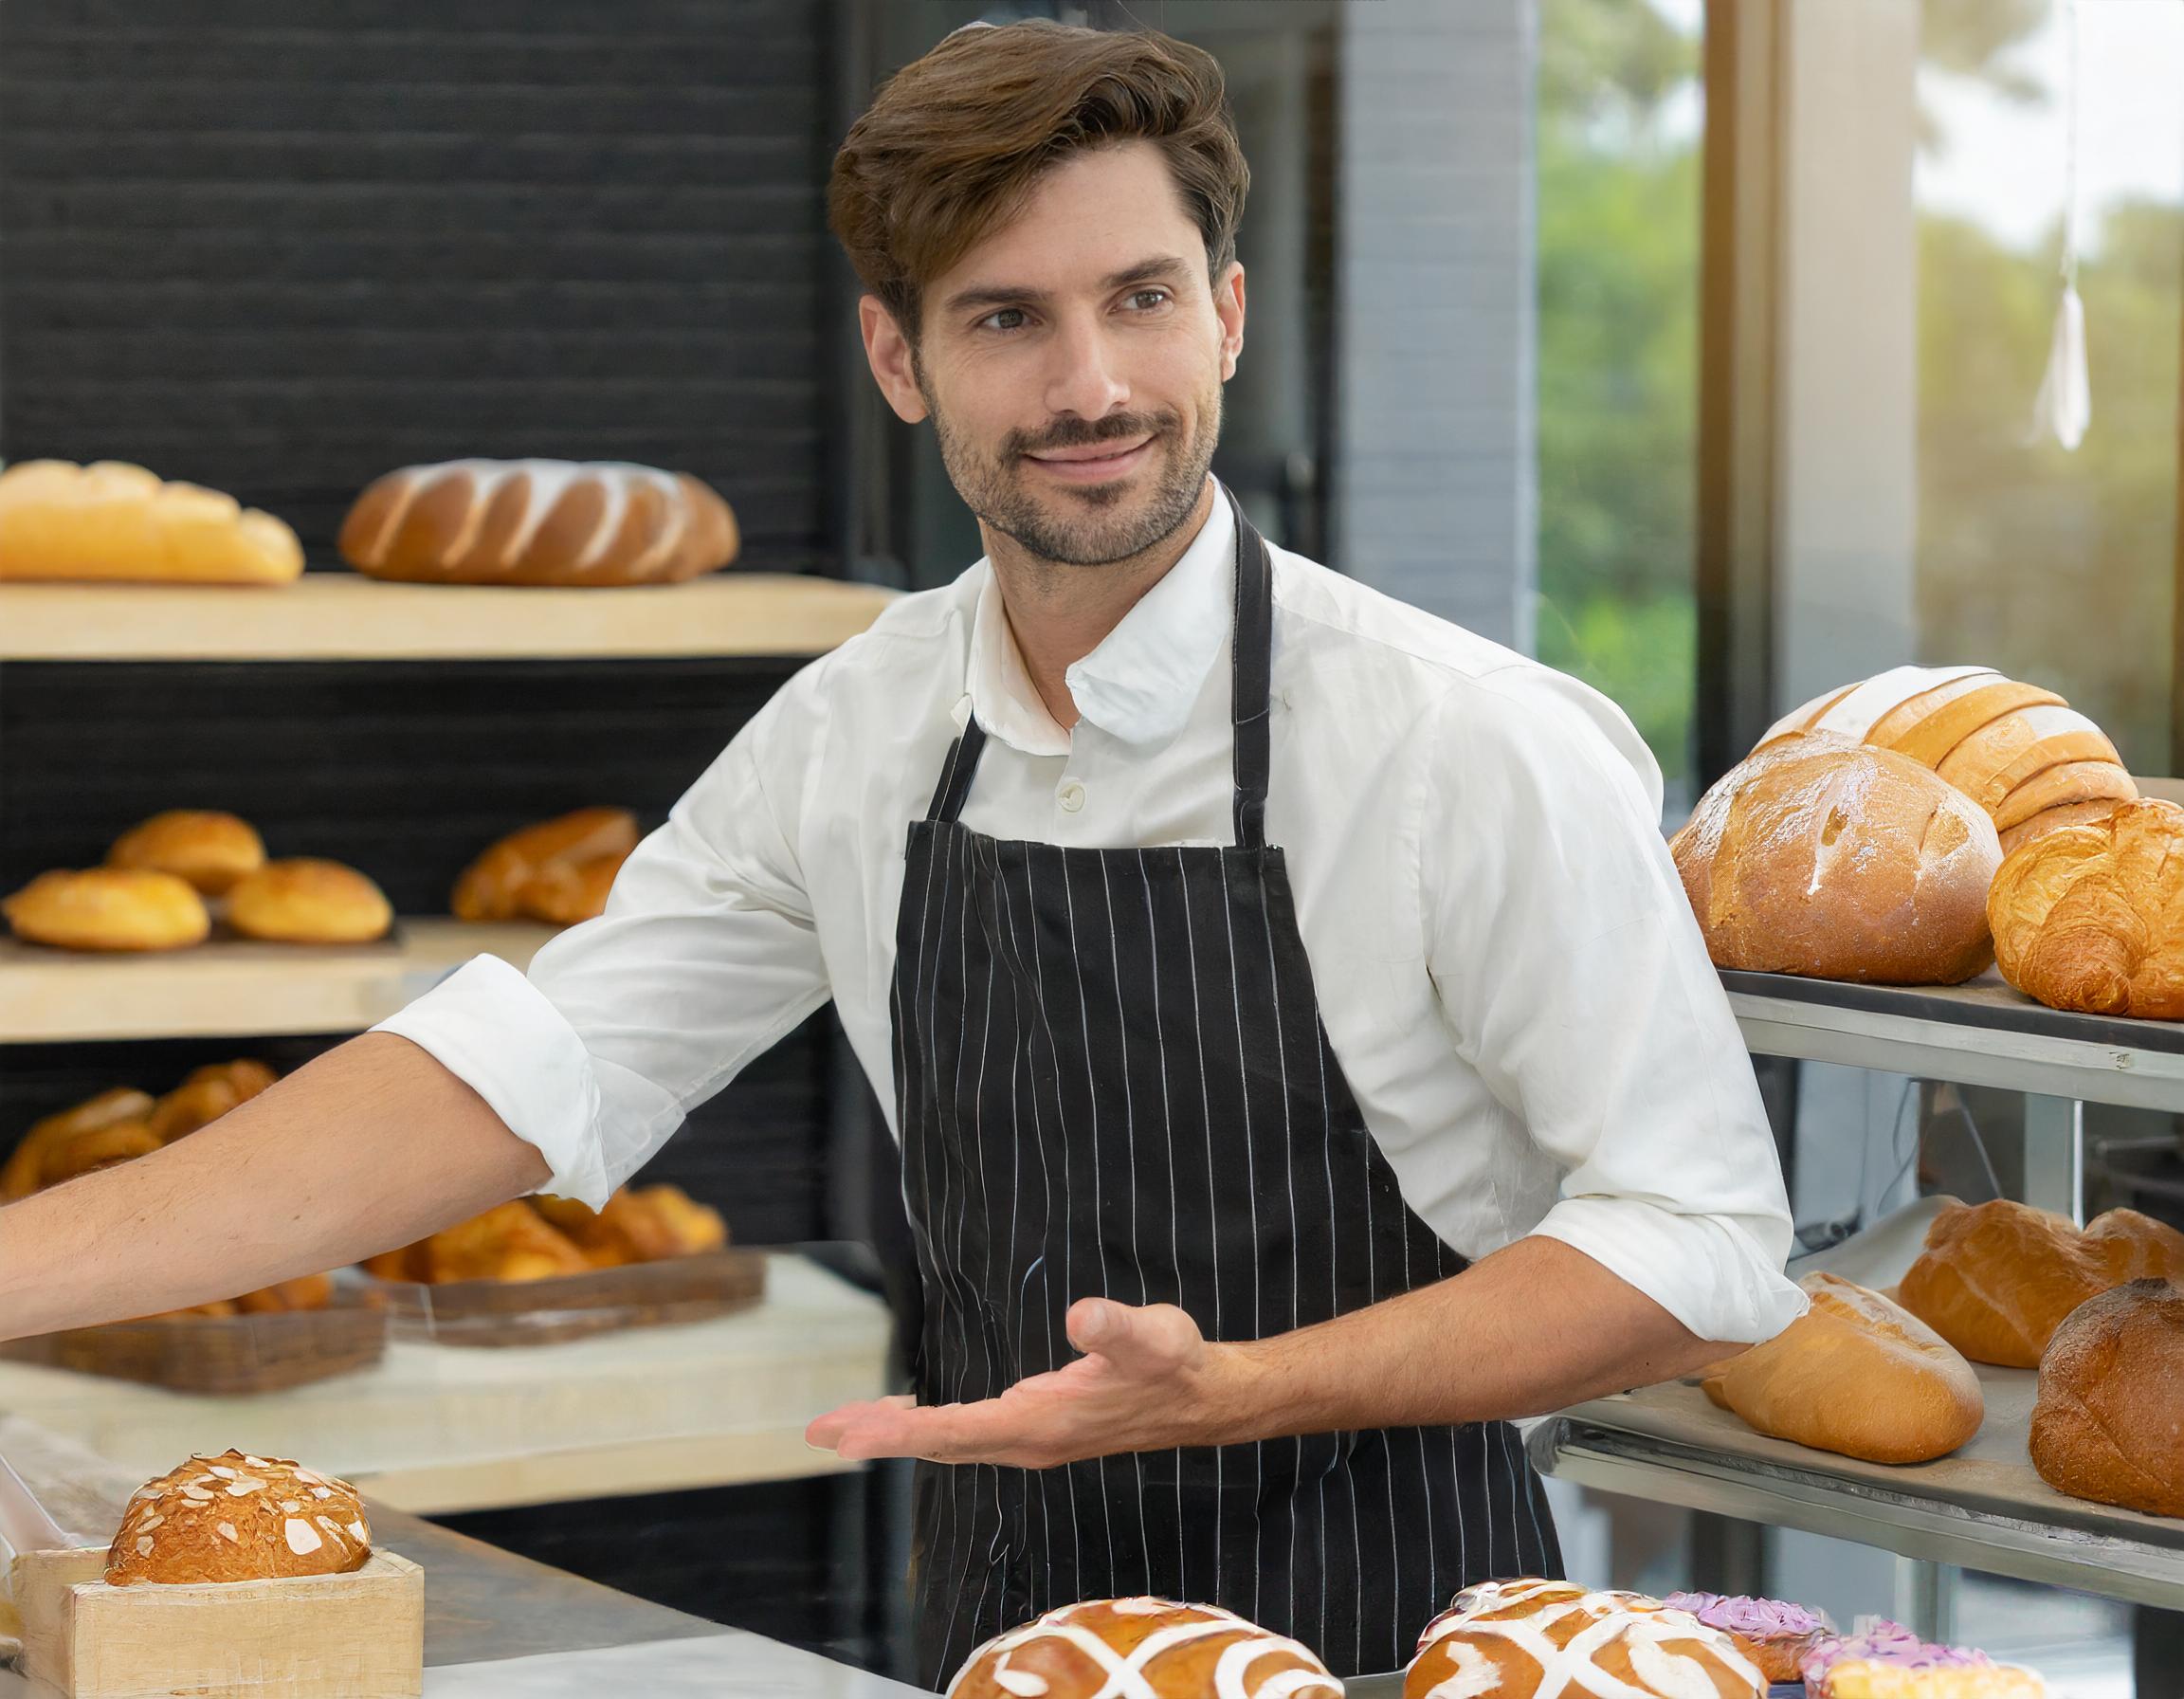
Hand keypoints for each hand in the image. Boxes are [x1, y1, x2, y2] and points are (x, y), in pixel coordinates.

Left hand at [804, 1298, 1256, 1467]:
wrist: (1204, 1398)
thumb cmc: (1176, 1363)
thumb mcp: (1152, 1333)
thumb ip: (1116, 1326)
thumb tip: (1080, 1315)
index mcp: (1042, 1424)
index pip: (955, 1431)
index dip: (899, 1432)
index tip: (849, 1433)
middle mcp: (1029, 1441)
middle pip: (940, 1444)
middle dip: (880, 1436)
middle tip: (820, 1430)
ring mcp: (1032, 1439)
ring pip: (951, 1442)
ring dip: (899, 1433)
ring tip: (848, 1423)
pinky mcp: (1038, 1429)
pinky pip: (967, 1434)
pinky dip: (929, 1427)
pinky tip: (910, 1415)